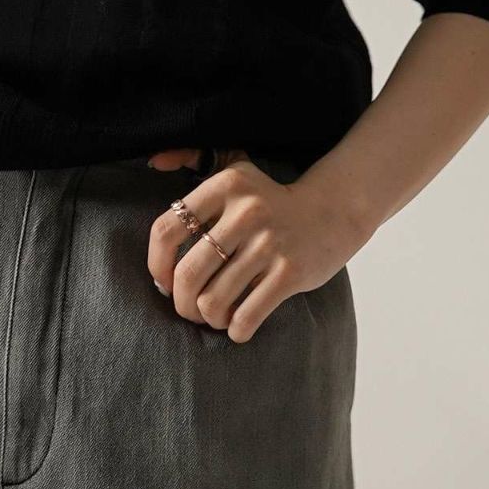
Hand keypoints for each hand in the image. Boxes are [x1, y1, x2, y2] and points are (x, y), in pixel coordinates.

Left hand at [145, 145, 373, 342]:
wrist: (333, 211)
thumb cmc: (270, 197)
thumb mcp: (236, 169)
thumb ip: (194, 158)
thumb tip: (155, 161)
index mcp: (225, 186)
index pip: (167, 229)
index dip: (156, 263)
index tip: (163, 280)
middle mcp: (246, 212)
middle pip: (188, 273)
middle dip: (181, 302)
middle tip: (187, 308)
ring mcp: (270, 244)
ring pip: (214, 300)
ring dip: (208, 318)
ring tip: (212, 316)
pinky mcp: (291, 272)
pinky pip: (247, 316)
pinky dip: (236, 330)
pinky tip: (237, 327)